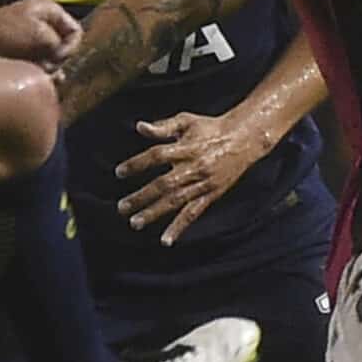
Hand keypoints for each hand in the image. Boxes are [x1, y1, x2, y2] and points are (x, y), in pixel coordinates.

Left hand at [0, 0, 81, 66]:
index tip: (57, 57)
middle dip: (58, 60)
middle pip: (64, 47)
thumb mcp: (39, 35)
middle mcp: (44, 22)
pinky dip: (37, 70)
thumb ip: (60, 45)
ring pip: (51, 57)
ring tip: (36, 73)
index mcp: (51, 11)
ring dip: (47, 68)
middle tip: (46, 68)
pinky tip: (31, 77)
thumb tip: (62, 59)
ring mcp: (32, 36)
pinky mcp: (21, 49)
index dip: (71, 47)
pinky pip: (38, 62)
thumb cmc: (4, 31)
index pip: (76, 32)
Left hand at [115, 111, 263, 246]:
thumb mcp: (186, 121)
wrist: (242, 139)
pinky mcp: (211, 195)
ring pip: (175, 201)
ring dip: (154, 213)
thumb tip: (139, 127)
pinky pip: (193, 213)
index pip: (156, 155)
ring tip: (135, 223)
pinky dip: (179, 227)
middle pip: (163, 184)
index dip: (137, 164)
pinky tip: (166, 240)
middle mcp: (193, 167)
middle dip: (141, 197)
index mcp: (186, 148)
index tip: (119, 172)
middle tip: (122, 207)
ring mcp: (202, 183)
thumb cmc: (211, 128)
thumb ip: (163, 126)